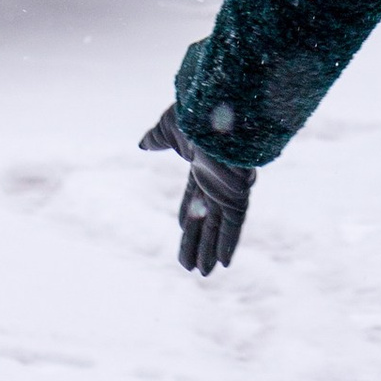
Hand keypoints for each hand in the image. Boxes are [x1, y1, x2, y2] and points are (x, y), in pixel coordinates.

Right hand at [139, 104, 255, 272]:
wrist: (220, 107)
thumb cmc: (196, 113)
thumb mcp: (171, 128)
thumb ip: (159, 139)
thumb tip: (142, 144)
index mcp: (201, 166)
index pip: (193, 196)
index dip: (187, 214)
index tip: (181, 228)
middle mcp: (216, 180)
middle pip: (205, 219)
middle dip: (198, 242)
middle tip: (191, 266)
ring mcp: (228, 188)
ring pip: (218, 227)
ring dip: (210, 250)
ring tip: (204, 273)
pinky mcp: (239, 194)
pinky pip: (233, 224)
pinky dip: (228, 243)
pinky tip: (224, 263)